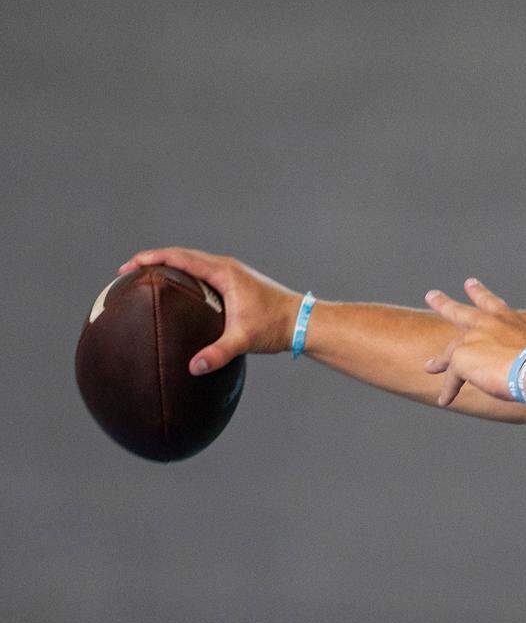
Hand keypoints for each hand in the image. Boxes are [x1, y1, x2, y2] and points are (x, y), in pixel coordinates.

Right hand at [116, 246, 302, 374]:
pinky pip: (201, 273)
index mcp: (224, 272)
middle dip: (153, 260)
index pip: (180, 257)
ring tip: (144, 279)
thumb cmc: (275, 326)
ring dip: (167, 266)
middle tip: (127, 272)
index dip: (152, 258)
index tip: (130, 266)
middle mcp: (225, 267)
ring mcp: (230, 273)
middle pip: (181, 255)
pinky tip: (173, 293)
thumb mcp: (244, 340)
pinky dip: (182, 276)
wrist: (302, 321)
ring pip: (191, 262)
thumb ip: (218, 353)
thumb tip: (193, 368)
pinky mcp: (234, 283)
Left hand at [423, 277, 525, 407]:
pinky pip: (452, 379)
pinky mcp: (461, 358)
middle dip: (444, 304)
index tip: (469, 282)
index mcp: (507, 319)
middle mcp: (487, 323)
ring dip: (438, 361)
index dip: (479, 292)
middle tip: (431, 295)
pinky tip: (445, 400)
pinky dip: (449, 391)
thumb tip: (519, 372)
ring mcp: (472, 338)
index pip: (490, 302)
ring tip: (429, 366)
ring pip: (450, 352)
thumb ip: (521, 354)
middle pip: (459, 312)